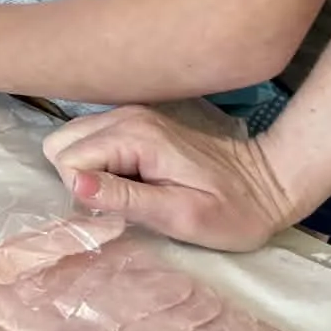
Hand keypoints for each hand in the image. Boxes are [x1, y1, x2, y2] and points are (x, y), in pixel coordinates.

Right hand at [42, 106, 294, 251]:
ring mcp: (129, 115)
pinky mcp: (134, 121)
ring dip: (84, 170)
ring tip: (123, 191)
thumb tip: (76, 186)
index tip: (118, 209)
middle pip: (60, 144)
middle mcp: (125, 117)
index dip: (83, 192)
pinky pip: (89, 138)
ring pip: (70, 139)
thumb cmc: (232, 211)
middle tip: (115, 201)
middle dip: (75, 178)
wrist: (270, 183)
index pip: (69, 161)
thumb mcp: (182, 216)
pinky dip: (95, 162)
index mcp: (135, 138)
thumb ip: (126, 199)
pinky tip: (126, 178)